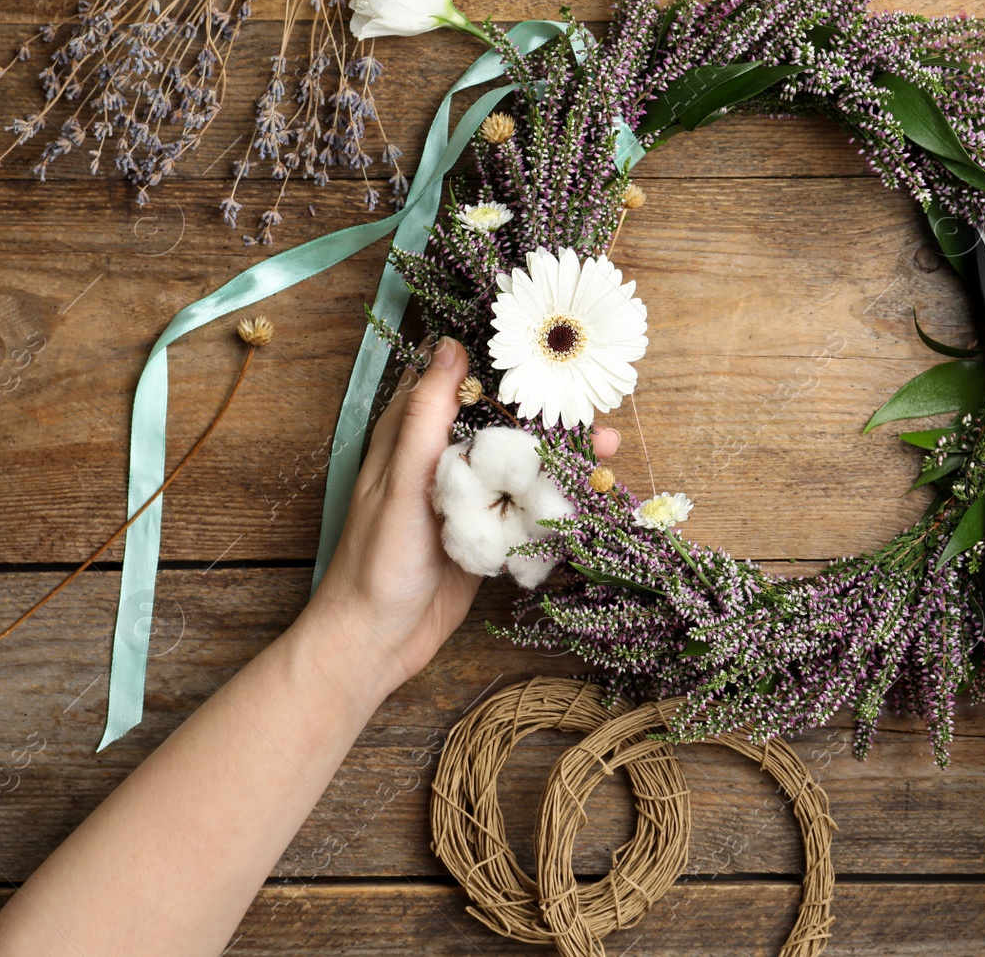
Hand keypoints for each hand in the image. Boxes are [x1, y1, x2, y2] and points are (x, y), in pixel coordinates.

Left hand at [304, 337, 618, 698]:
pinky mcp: (490, 531)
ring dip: (563, 456)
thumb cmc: (378, 558)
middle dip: (550, 414)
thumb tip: (449, 345)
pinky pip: (529, 505)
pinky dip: (559, 497)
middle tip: (596, 410)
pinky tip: (593, 492)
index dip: (501, 364)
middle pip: (504, 423)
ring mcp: (470, 496)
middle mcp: (443, 459)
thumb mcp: (404, 479)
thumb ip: (427, 416)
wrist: (378, 639)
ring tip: (607, 449)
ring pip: (522, 463)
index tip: (547, 351)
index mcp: (412, 435)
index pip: (460, 382)